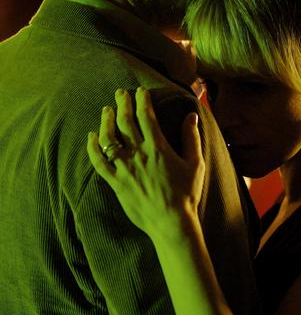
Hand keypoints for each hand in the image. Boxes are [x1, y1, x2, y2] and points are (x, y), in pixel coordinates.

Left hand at [87, 87, 205, 238]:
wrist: (171, 222)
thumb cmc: (186, 194)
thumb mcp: (195, 164)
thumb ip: (191, 138)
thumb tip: (191, 115)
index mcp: (158, 148)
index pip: (146, 116)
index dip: (142, 101)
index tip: (140, 92)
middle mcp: (139, 155)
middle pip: (125, 122)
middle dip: (122, 103)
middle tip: (120, 93)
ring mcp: (125, 169)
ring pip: (109, 138)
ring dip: (106, 121)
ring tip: (106, 110)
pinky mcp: (116, 183)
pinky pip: (99, 162)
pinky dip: (92, 148)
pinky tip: (91, 137)